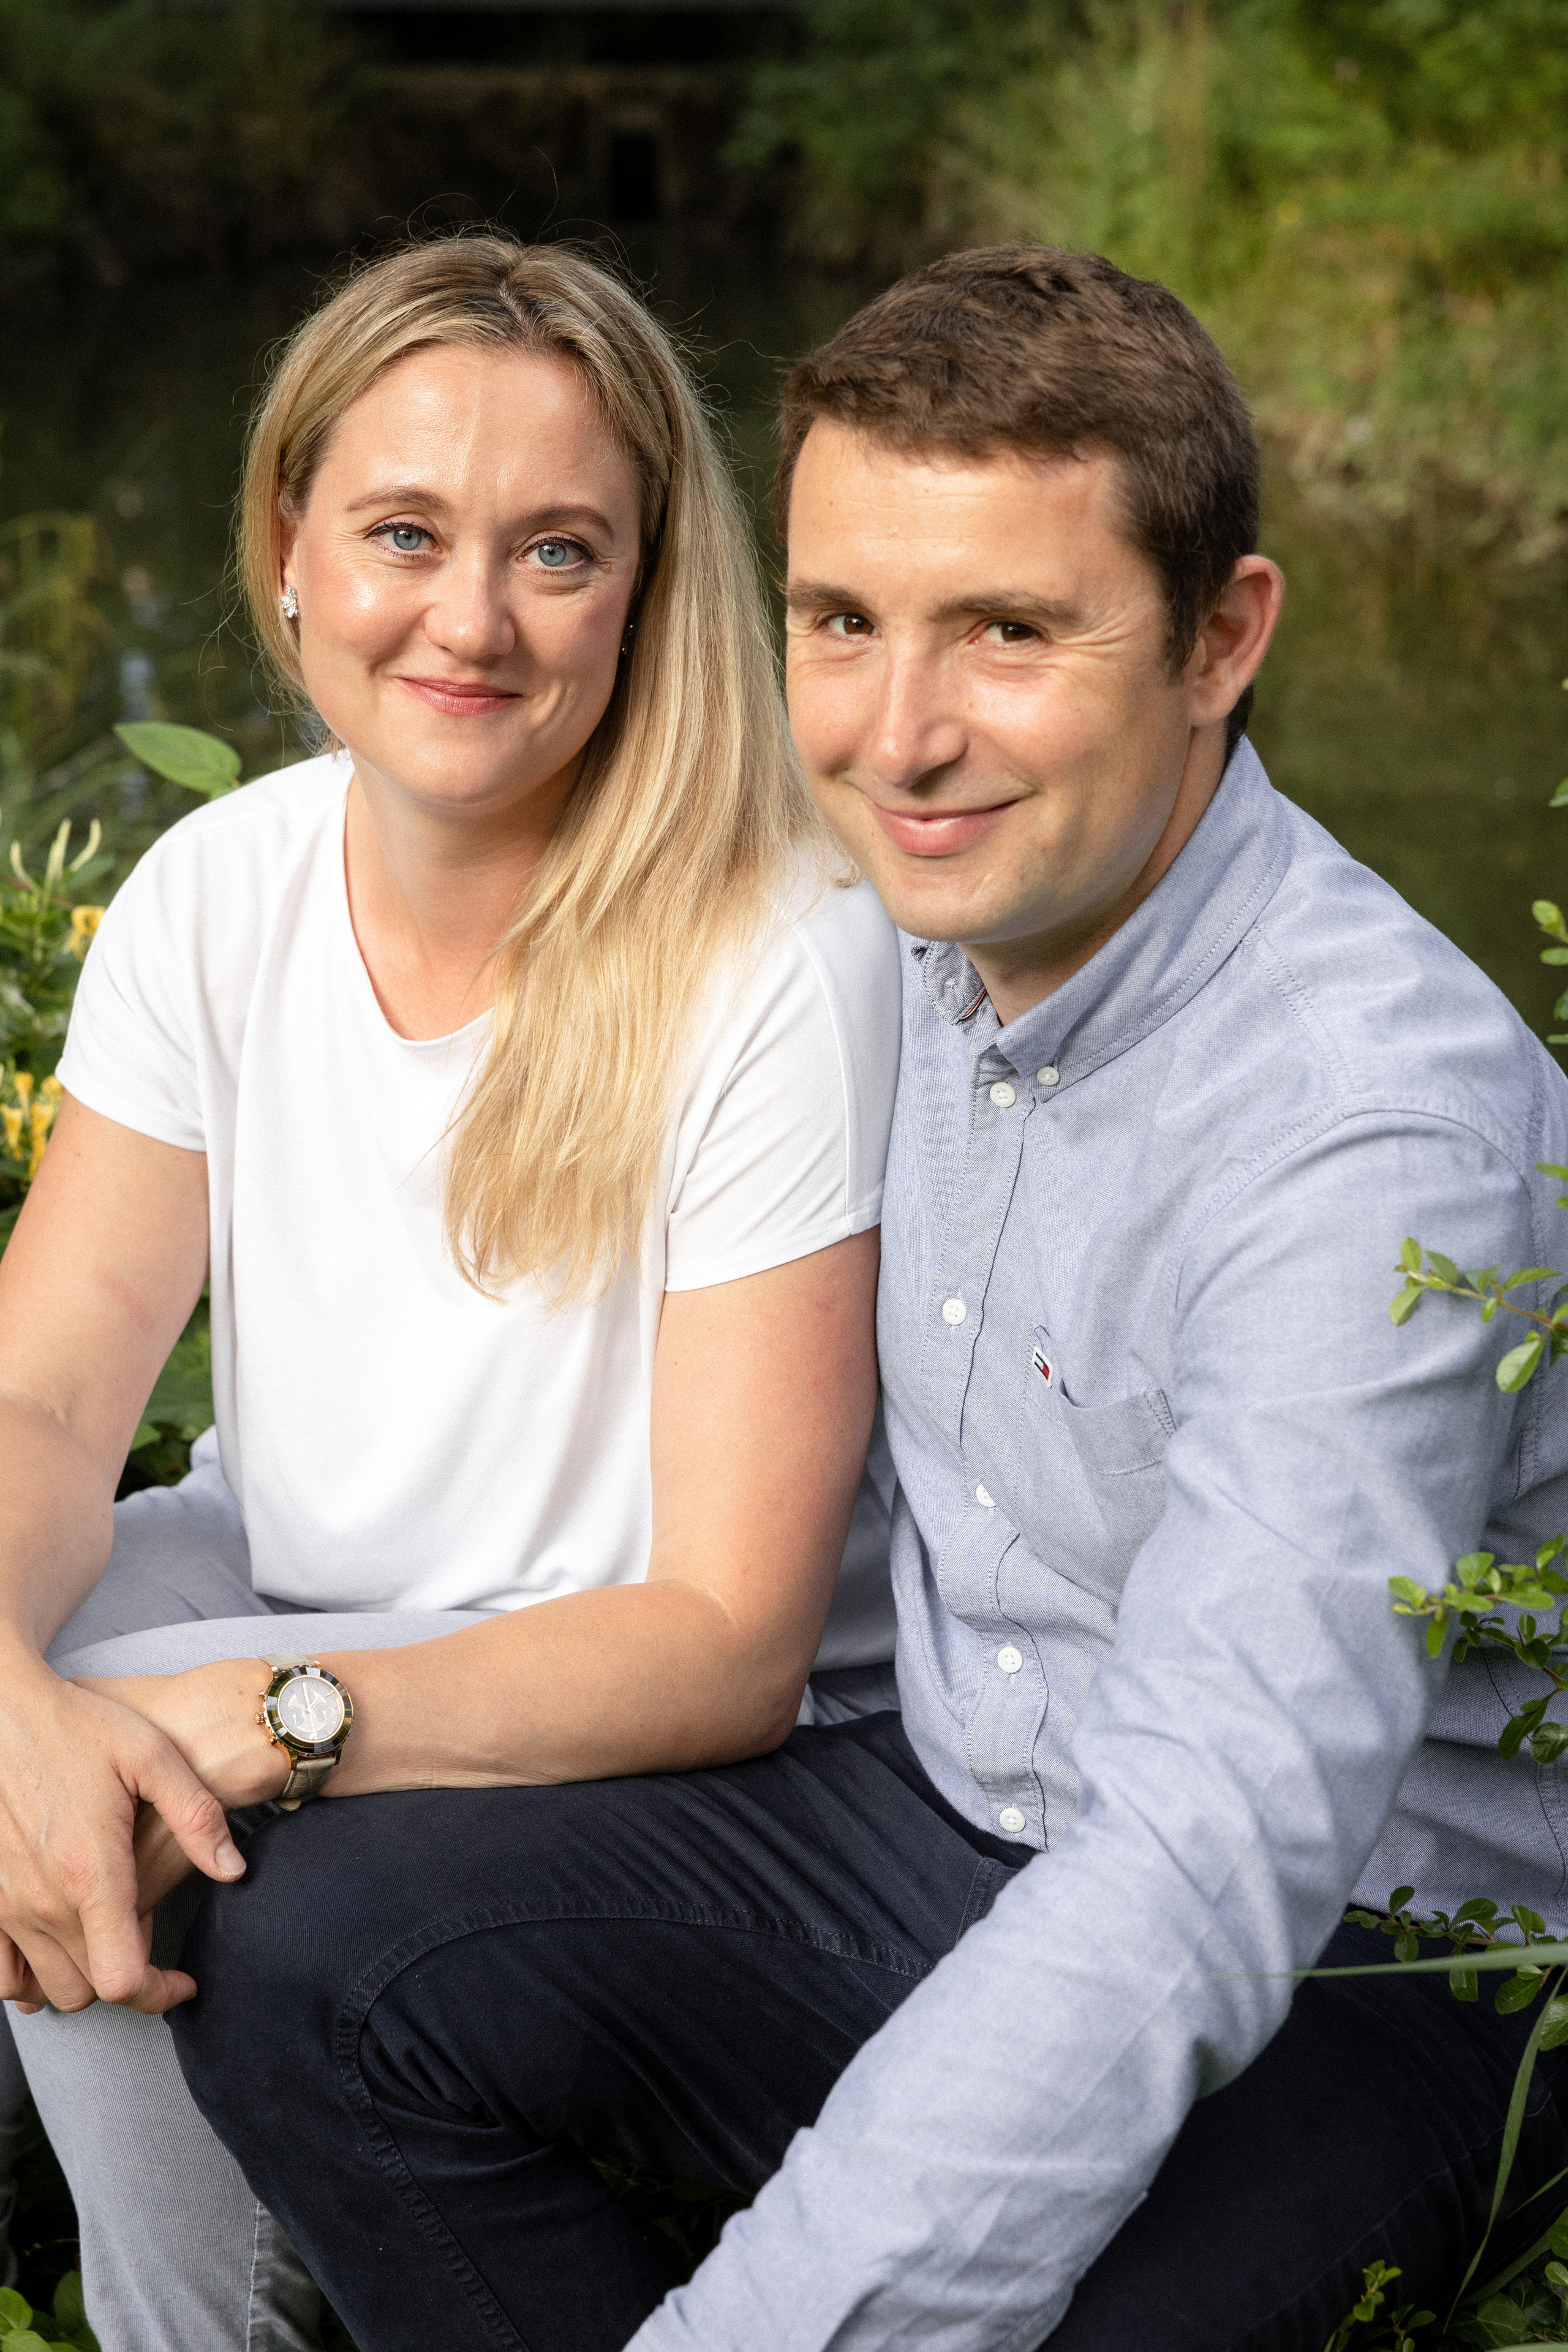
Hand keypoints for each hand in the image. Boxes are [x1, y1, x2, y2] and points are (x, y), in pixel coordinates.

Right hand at [0, 1649, 250, 2015]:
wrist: (2, 1709)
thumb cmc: (77, 1726)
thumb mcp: (153, 1756)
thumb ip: (198, 1817)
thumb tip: (233, 1871)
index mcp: (90, 1874)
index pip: (124, 1979)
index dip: (160, 1993)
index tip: (183, 1981)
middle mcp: (41, 1902)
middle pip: (88, 1990)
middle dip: (130, 1982)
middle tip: (154, 1950)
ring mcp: (3, 1905)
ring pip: (45, 1988)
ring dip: (83, 1978)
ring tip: (112, 1945)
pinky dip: (28, 1975)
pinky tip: (58, 1947)